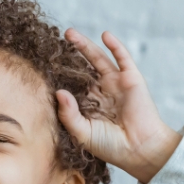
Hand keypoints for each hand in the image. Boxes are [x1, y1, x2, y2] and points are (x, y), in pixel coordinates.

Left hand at [56, 29, 181, 183]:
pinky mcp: (131, 79)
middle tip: (54, 42)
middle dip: (69, 55)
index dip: (59, 75)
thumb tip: (58, 91)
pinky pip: (123, 58)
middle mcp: (101, 92)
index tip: (44, 64)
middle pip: (82, 68)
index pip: (71, 85)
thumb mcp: (82, 132)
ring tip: (69, 34)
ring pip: (98, 59)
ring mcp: (116, 84)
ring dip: (85, 45)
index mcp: (88, 105)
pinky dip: (115, 46)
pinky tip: (104, 35)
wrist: (139, 150)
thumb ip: (68, 114)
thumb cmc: (111, 146)